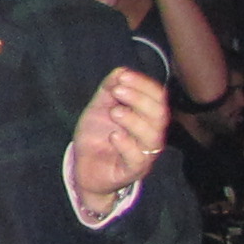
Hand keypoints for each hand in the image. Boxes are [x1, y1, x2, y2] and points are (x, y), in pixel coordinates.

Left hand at [71, 66, 170, 212]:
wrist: (83, 168)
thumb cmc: (97, 137)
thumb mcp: (99, 109)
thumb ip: (109, 91)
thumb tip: (121, 71)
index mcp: (146, 118)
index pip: (157, 98)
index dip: (143, 85)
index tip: (123, 76)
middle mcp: (150, 135)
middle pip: (159, 115)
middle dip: (139, 99)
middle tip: (118, 90)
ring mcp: (144, 154)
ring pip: (152, 137)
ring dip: (134, 120)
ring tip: (114, 111)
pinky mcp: (131, 171)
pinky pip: (137, 159)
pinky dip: (126, 145)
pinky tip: (114, 135)